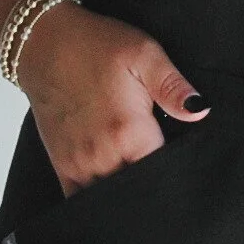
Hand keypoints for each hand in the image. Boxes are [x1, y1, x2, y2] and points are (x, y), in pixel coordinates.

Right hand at [15, 3, 208, 193]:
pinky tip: (112, 187)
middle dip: (154, 184)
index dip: (178, 171)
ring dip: (128, 192)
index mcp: (129, 133)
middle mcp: (103, 157)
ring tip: (139, 174)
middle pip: (139, 190)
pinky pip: (81, 200)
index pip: (163, 173)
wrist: (43, 42)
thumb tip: (200, 111)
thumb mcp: (143, 53)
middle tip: (164, 168)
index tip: (186, 165)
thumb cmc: (95, 45)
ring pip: (112, 198)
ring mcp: (80, 165)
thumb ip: (173, 86)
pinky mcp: (63, 166)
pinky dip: (98, 200)